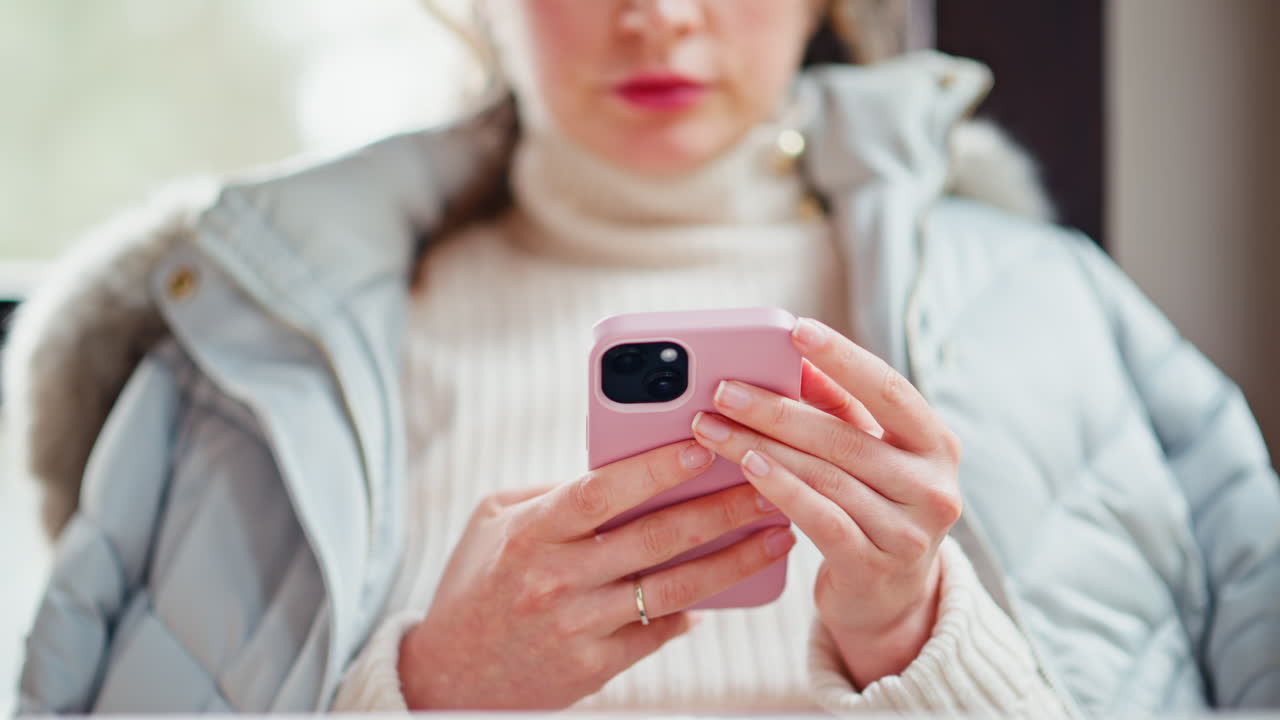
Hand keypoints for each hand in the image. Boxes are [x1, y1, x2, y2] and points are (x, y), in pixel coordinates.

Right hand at [397, 440, 794, 709]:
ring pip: (672, 589)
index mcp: (530, 533)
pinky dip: (696, 607)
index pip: (601, 493)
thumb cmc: (476, 583)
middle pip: (654, 538)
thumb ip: (554, 492)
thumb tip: (625, 467)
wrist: (449, 675)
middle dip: (720, 508)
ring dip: (733, 560)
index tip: (702, 445)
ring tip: (775, 535)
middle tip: (767, 484)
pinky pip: (659, 631)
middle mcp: (555, 580)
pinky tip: (733, 583)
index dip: (654, 469)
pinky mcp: (594, 666)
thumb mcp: (495, 521)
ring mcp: (577, 627)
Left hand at [690, 318, 962, 688]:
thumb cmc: (874, 506)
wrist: (890, 600)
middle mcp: (934, 487)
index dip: (843, 358)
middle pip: (843, 436)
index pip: (890, 390)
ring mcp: (907, 532)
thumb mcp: (871, 452)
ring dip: (761, 448)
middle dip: (775, 409)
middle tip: (723, 390)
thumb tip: (797, 359)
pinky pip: (819, 519)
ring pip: (824, 477)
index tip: (797, 330)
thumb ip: (840, 406)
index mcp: (937, 445)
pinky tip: (747, 469)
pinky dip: (780, 490)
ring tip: (714, 428)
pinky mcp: (874, 567)